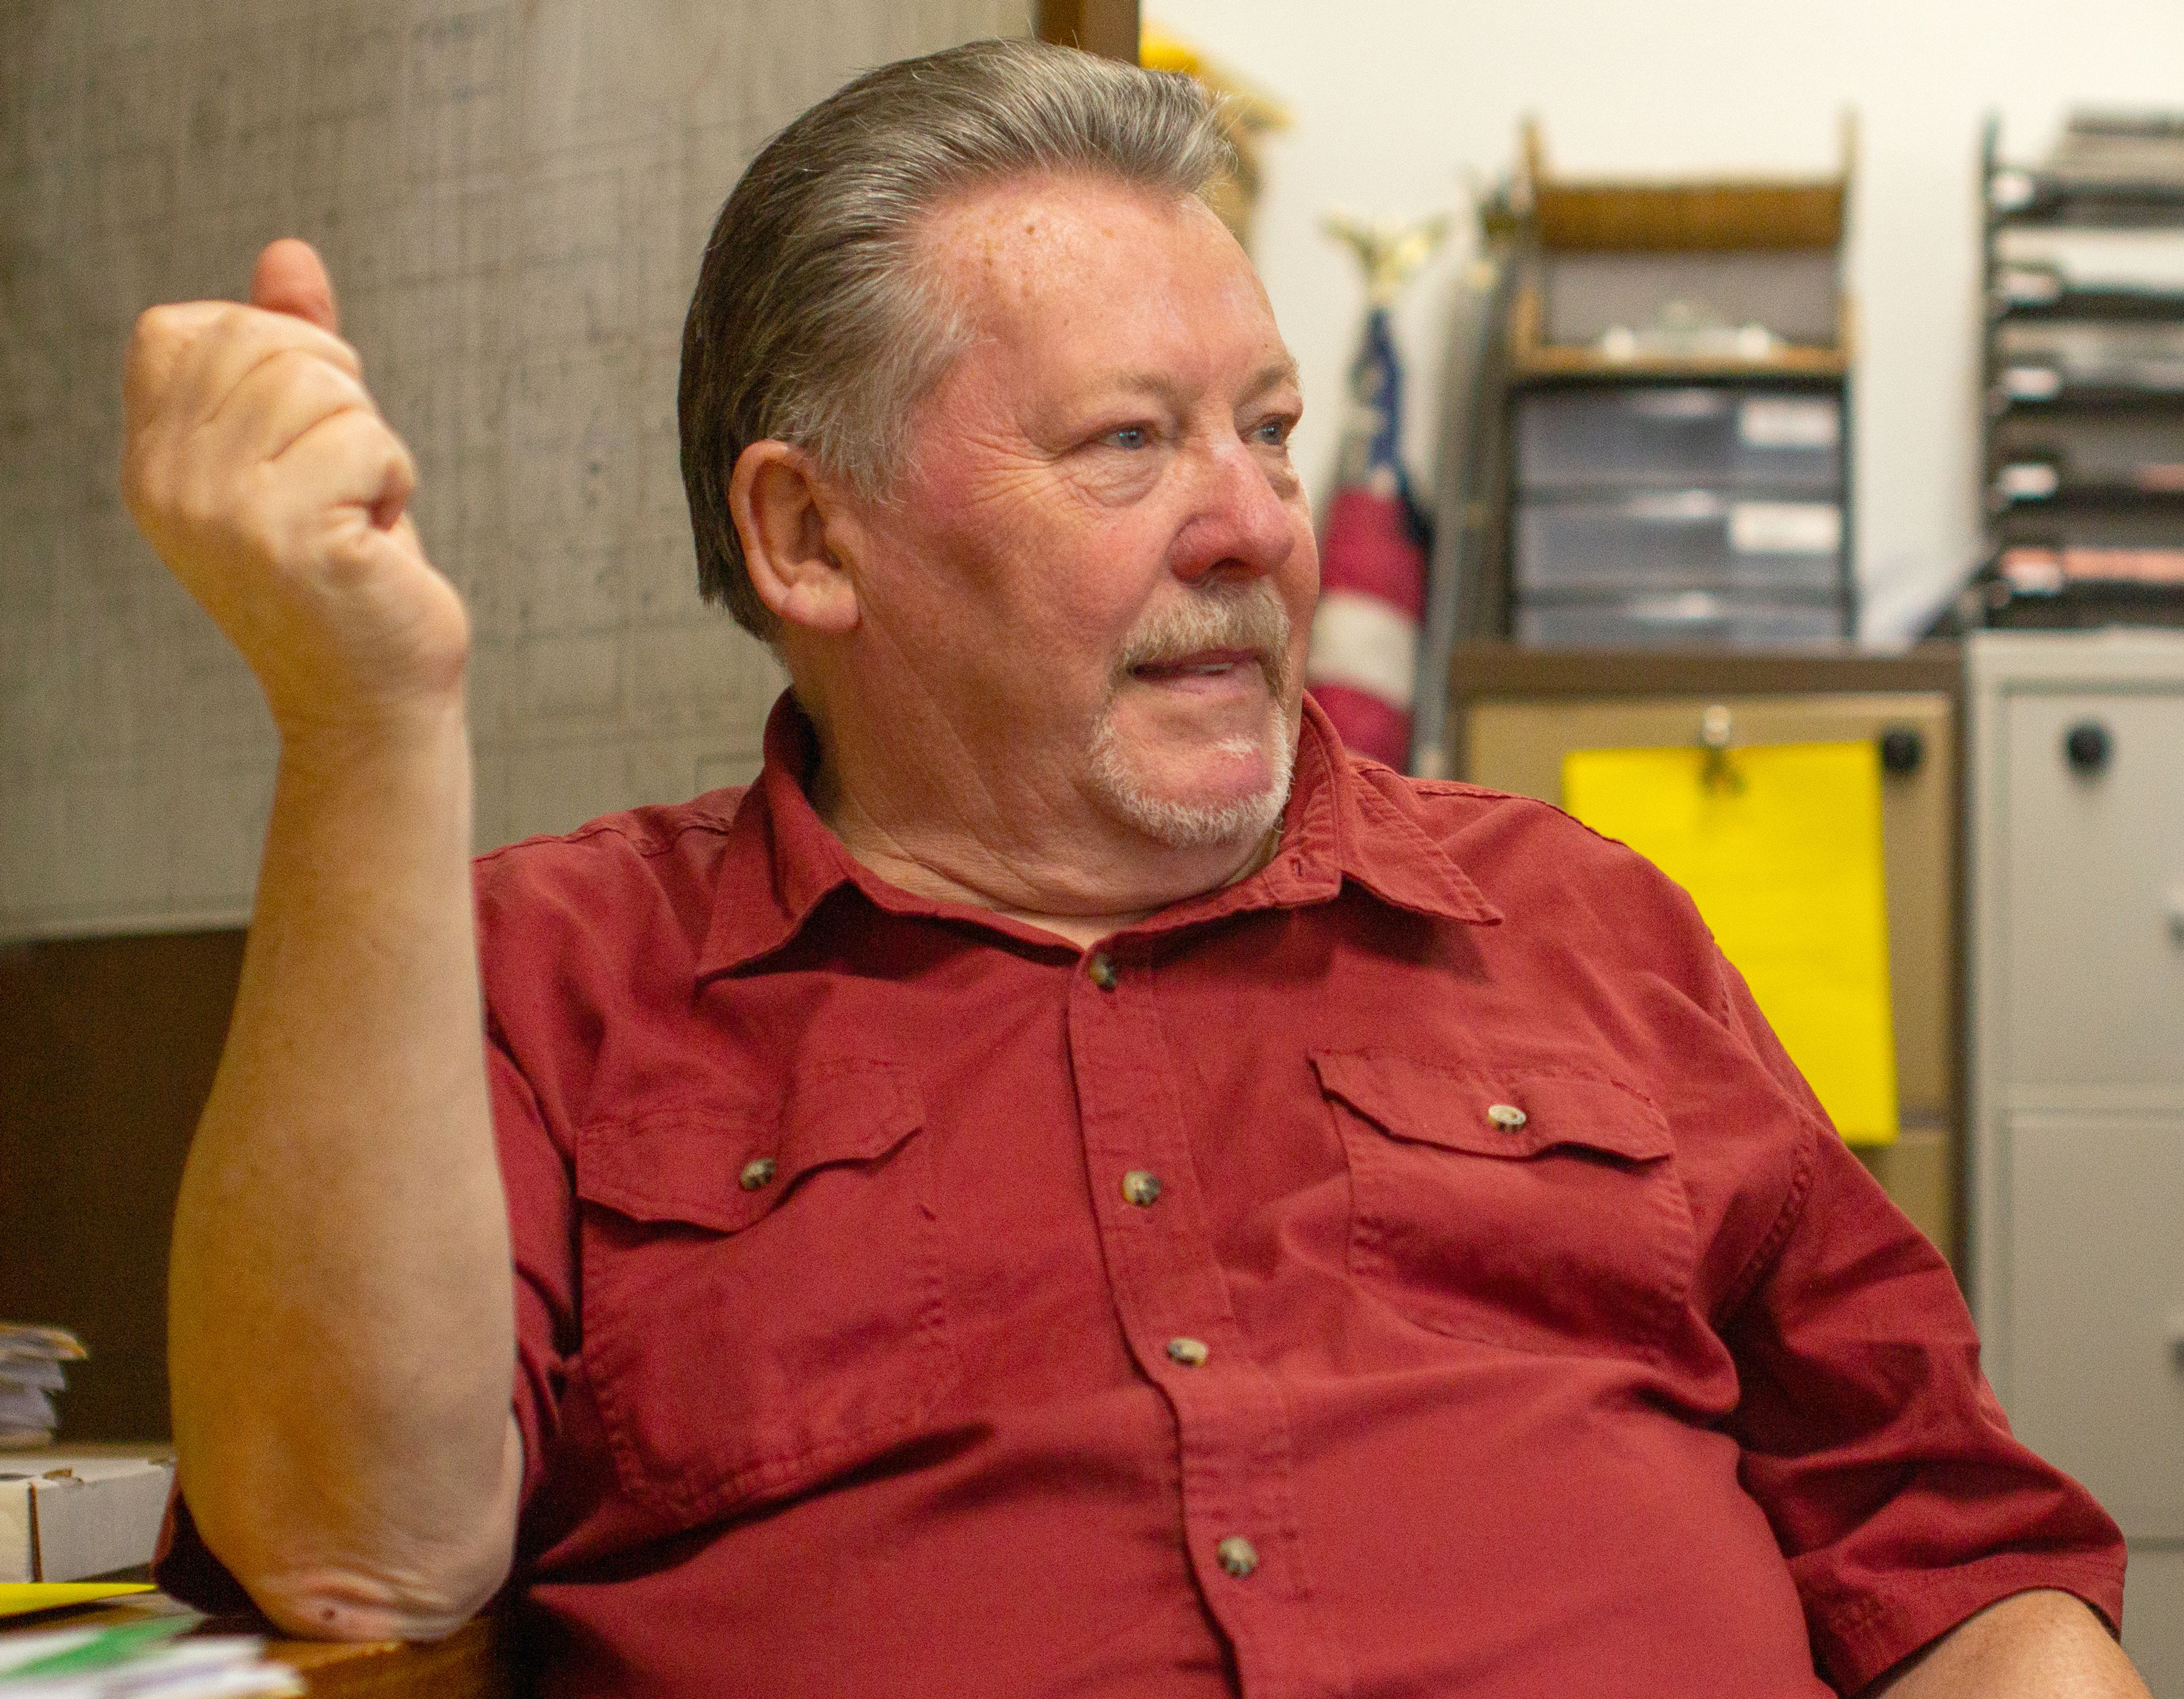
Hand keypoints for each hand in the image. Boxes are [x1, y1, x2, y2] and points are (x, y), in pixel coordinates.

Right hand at [122, 240, 468, 733]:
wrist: (371, 698)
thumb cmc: (349, 571)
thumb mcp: (310, 444)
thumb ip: (290, 349)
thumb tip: (289, 252)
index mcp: (150, 457)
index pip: (182, 326)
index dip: (272, 352)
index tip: (303, 433)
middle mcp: (165, 480)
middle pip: (264, 340)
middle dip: (338, 395)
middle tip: (343, 481)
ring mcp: (219, 509)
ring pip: (322, 382)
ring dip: (371, 444)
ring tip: (356, 515)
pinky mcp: (287, 536)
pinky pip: (369, 441)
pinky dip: (396, 482)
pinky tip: (375, 543)